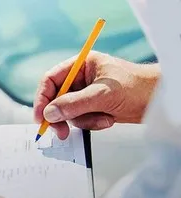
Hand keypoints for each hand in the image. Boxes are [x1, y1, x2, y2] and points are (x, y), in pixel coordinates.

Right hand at [34, 51, 159, 139]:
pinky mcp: (93, 107)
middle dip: (60, 116)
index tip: (40, 116)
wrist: (158, 99)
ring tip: (102, 119)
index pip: (51, 80)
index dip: (42, 98)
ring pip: (69, 112)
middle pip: (56, 99)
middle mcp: (81, 78)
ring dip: (83, 120)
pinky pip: (81, 119)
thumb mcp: (102, 95)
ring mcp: (86, 93)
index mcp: (81, 65)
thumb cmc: (137, 87)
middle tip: (60, 131)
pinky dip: (92, 123)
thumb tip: (49, 113)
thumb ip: (73, 104)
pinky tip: (108, 119)